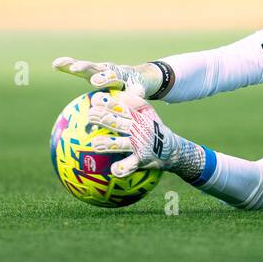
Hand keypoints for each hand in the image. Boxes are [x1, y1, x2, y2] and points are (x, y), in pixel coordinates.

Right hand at [52, 57, 157, 96]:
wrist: (134, 77)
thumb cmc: (135, 87)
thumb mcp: (138, 90)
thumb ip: (135, 94)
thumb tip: (136, 98)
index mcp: (119, 75)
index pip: (112, 76)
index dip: (104, 78)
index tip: (95, 82)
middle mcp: (106, 69)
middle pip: (95, 67)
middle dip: (85, 68)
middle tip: (75, 68)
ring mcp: (96, 69)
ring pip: (83, 65)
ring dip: (71, 63)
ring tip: (58, 63)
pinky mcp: (89, 71)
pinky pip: (76, 67)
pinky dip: (67, 65)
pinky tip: (54, 65)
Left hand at [86, 88, 203, 179]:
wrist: (172, 148)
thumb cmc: (150, 127)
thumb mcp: (144, 111)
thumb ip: (130, 100)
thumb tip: (111, 91)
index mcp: (139, 114)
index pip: (123, 106)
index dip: (110, 103)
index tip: (96, 100)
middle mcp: (140, 127)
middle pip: (120, 123)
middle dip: (105, 119)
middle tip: (90, 116)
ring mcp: (141, 144)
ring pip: (123, 144)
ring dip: (109, 143)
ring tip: (95, 144)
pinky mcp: (142, 159)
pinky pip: (131, 164)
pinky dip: (123, 168)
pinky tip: (114, 169)